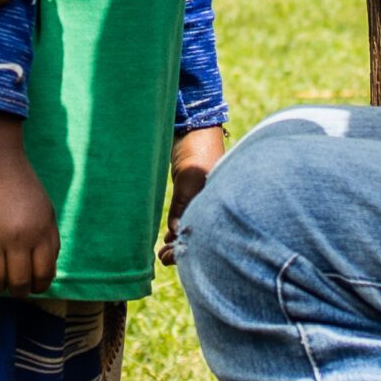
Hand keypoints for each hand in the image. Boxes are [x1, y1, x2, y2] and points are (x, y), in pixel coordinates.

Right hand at [0, 110, 60, 293]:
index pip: (43, 276)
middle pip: (18, 283)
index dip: (38, 286)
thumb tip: (46, 275)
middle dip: (17, 290)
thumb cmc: (23, 186)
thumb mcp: (47, 212)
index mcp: (39, 232)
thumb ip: (51, 243)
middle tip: (13, 285)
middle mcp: (16, 238)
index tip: (32, 284)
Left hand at [161, 127, 226, 264]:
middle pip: (198, 230)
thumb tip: (176, 230)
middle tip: (163, 258)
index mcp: (216, 197)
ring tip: (163, 250)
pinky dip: (177, 224)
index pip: (205, 231)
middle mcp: (211, 198)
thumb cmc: (197, 147)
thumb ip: (183, 204)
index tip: (168, 258)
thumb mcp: (191, 177)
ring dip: (178, 237)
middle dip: (182, 247)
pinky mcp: (192, 186)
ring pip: (191, 222)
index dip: (187, 248)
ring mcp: (202, 192)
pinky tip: (169, 233)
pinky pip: (186, 211)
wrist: (194, 122)